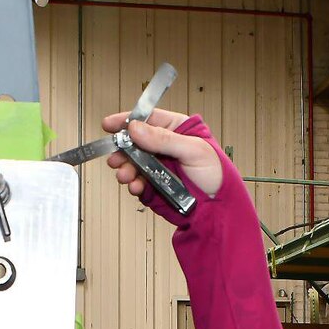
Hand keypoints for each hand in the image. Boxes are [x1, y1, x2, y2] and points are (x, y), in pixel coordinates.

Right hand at [103, 109, 223, 199]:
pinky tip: (135, 186)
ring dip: (126, 169)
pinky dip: (133, 184)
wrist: (219, 208)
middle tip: (116, 157)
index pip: (148, 119)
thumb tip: (136, 129)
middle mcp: (164, 146)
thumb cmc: (216, 174)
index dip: (127, 121)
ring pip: (133, 163)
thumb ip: (164, 139)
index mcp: (176, 129)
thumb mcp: (194, 150)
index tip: (109, 124)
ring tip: (125, 175)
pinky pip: (138, 182)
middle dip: (123, 150)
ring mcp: (158, 166)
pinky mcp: (154, 185)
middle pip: (134, 142)